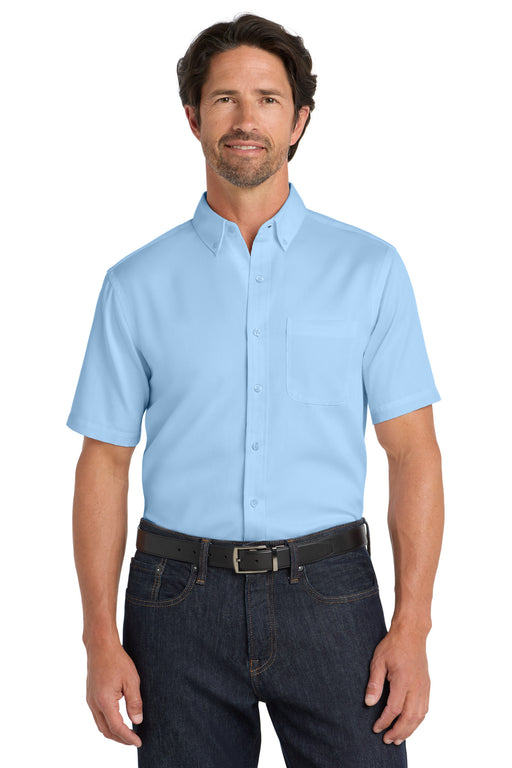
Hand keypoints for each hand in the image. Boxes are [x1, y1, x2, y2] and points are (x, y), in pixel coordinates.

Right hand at [85, 642, 142, 746]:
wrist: (101, 647)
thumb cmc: (117, 660)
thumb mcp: (131, 680)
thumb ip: (134, 702)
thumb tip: (137, 721)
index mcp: (105, 701)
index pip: (117, 727)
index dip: (128, 737)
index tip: (138, 742)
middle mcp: (95, 704)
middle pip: (107, 731)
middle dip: (121, 739)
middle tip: (134, 740)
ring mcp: (90, 700)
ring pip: (101, 725)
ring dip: (114, 732)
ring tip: (127, 734)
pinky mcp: (90, 696)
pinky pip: (98, 716)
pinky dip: (108, 723)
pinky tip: (118, 720)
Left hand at [364, 625, 429, 744]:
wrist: (411, 634)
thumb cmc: (393, 645)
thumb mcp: (378, 661)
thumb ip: (374, 683)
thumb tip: (369, 703)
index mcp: (403, 681)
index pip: (393, 709)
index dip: (384, 722)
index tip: (376, 728)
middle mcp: (416, 687)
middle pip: (409, 718)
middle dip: (398, 732)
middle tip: (387, 740)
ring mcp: (424, 687)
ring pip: (419, 716)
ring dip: (409, 730)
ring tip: (398, 738)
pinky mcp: (427, 686)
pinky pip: (425, 709)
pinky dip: (417, 721)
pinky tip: (410, 725)